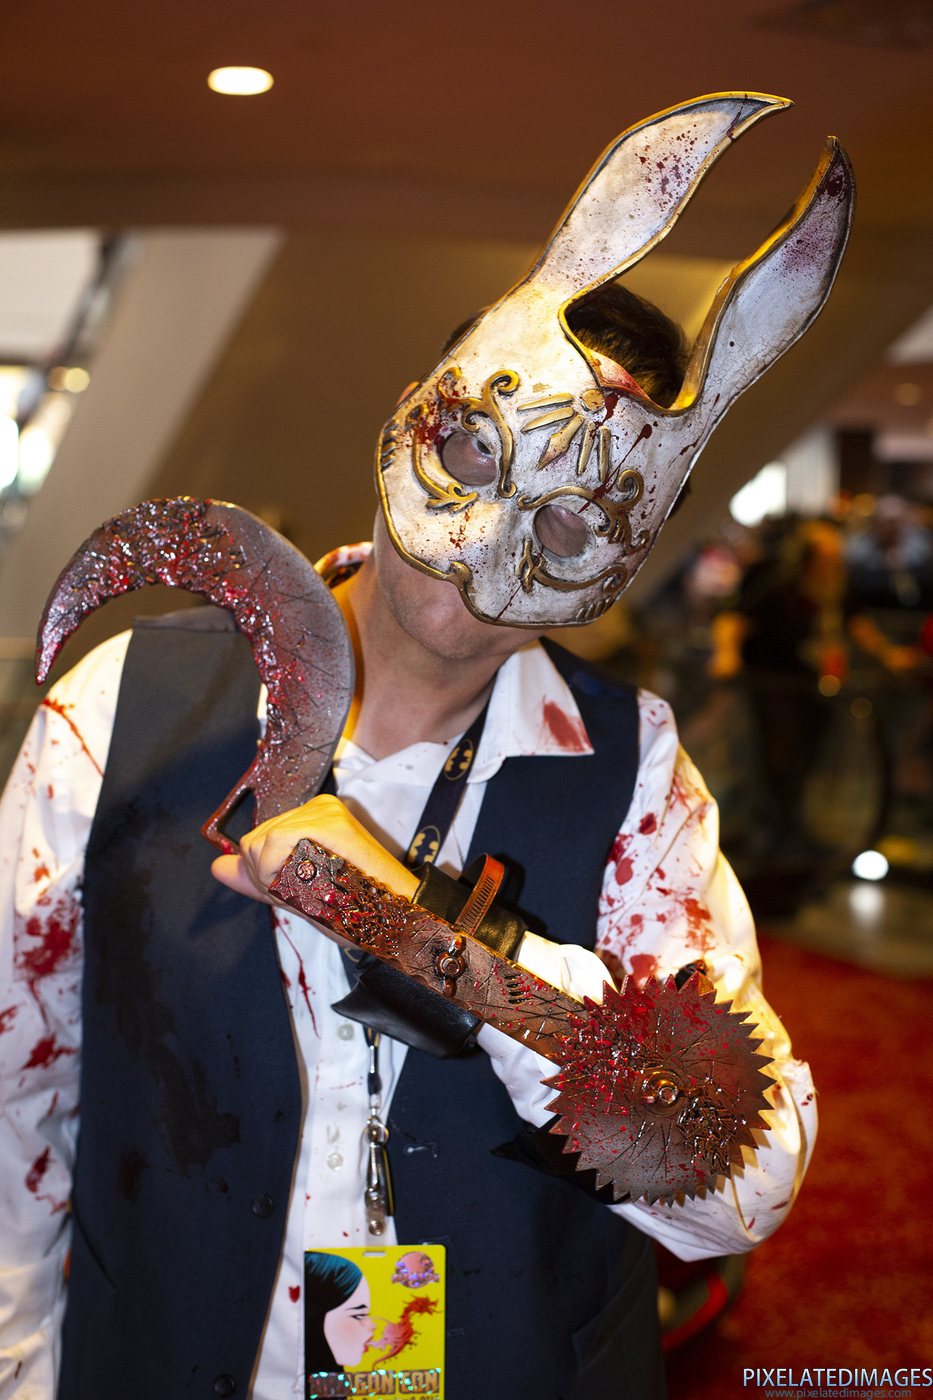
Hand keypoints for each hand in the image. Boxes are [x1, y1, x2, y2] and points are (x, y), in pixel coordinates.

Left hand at [211, 794, 418, 907]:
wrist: (392, 919)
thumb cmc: (352, 909)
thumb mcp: (294, 892)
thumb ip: (256, 877)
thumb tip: (216, 866)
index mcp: (310, 820)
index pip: (258, 840)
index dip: (264, 873)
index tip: (294, 890)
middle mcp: (316, 809)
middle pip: (253, 841)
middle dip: (265, 877)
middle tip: (304, 893)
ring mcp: (323, 812)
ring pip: (259, 843)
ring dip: (273, 877)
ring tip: (312, 888)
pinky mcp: (330, 820)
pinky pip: (274, 841)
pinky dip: (278, 870)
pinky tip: (307, 881)